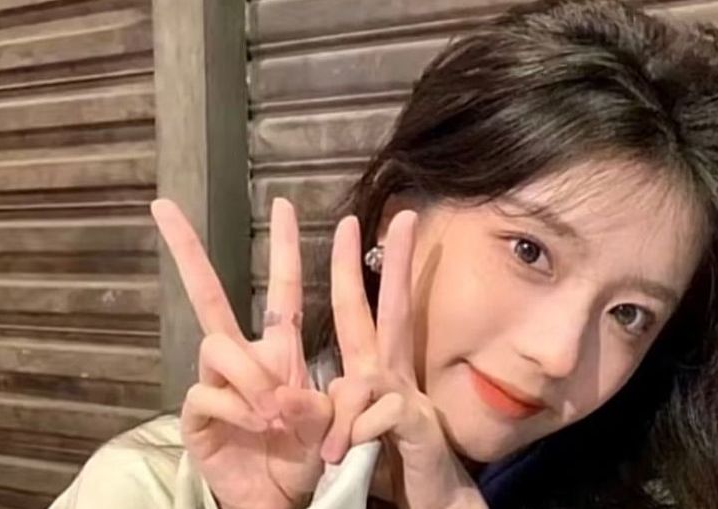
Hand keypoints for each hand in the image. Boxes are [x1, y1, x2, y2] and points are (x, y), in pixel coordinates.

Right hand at [152, 198, 331, 508]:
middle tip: (166, 208)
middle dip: (188, 251)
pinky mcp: (198, 414)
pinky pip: (208, 392)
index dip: (284, 247)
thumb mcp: (336, 424)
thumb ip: (326, 404)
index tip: (283, 203)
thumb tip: (285, 395)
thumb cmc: (309, 453)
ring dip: (250, 372)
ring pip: (217, 344)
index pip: (282, 289)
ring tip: (276, 408)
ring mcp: (216, 384)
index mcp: (281, 349)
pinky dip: (237, 406)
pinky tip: (257, 423)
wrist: (281, 497)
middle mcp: (244, 358)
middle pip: (210, 296)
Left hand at [319, 212, 487, 508]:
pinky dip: (357, 434)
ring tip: (335, 455)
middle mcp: (394, 375)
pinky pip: (377, 413)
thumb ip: (324, 410)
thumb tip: (286, 397)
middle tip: (396, 217)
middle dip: (393, 262)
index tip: (357, 226)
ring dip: (343, 415)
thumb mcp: (347, 434)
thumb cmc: (389, 466)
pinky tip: (350, 456)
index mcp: (376, 371)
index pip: (365, 309)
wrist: (431, 504)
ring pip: (364, 377)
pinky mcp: (413, 425)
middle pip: (393, 307)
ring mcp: (407, 397)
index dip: (360, 268)